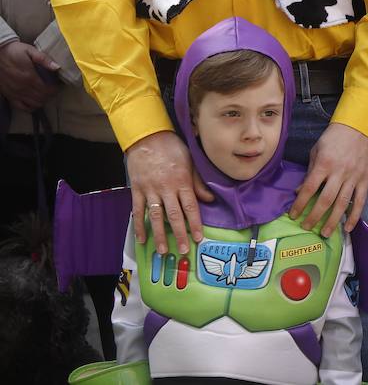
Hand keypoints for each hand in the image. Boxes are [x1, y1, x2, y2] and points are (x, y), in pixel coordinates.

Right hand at [0, 41, 59, 111]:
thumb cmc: (14, 52)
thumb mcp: (30, 51)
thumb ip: (44, 59)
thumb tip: (57, 67)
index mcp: (30, 77)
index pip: (47, 90)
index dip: (55, 89)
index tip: (57, 85)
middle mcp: (22, 88)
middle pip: (42, 98)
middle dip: (50, 95)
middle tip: (53, 89)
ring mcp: (15, 93)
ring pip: (34, 104)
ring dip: (42, 101)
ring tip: (45, 94)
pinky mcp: (9, 95)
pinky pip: (21, 107)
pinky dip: (30, 107)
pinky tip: (34, 102)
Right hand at [126, 130, 212, 254]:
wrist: (148, 138)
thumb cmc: (173, 149)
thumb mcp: (190, 163)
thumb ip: (198, 183)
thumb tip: (210, 200)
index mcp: (182, 182)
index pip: (190, 207)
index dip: (194, 223)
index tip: (198, 238)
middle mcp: (167, 188)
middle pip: (174, 215)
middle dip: (179, 234)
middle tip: (183, 250)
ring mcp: (150, 190)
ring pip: (156, 216)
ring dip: (160, 234)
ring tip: (163, 250)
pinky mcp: (137, 190)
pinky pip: (138, 210)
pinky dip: (140, 225)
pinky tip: (142, 238)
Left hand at [290, 122, 367, 236]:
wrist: (361, 127)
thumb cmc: (335, 138)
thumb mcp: (317, 150)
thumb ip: (309, 171)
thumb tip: (298, 191)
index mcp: (324, 164)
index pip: (309, 188)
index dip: (300, 203)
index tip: (293, 214)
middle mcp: (339, 172)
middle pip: (325, 200)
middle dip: (314, 216)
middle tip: (306, 227)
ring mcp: (354, 177)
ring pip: (342, 204)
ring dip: (333, 221)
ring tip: (325, 233)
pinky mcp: (365, 180)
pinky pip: (360, 201)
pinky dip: (355, 216)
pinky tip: (348, 228)